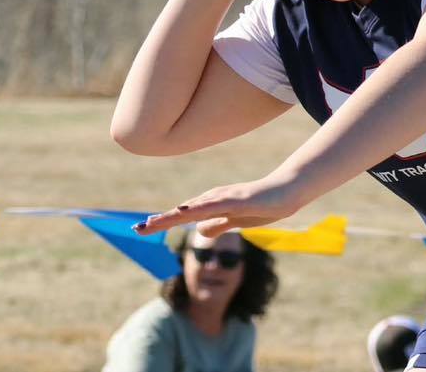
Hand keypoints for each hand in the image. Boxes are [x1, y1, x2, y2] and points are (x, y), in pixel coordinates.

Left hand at [133, 177, 298, 237]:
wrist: (288, 192)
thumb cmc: (263, 204)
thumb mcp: (236, 220)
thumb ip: (219, 224)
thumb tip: (200, 232)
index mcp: (212, 205)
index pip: (183, 215)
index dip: (163, 222)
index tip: (142, 229)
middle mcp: (214, 199)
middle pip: (182, 212)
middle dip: (160, 220)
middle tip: (137, 230)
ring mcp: (225, 198)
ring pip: (193, 208)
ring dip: (172, 215)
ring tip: (152, 223)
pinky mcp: (238, 200)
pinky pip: (215, 205)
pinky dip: (197, 209)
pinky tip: (185, 211)